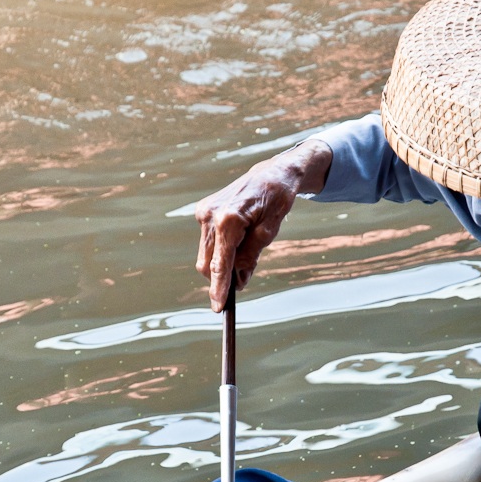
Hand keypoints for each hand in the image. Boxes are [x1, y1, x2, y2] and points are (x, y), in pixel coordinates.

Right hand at [195, 140, 331, 311]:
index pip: (220, 263)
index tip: (218, 308)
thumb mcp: (270, 231)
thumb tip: (237, 280)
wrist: (271, 173)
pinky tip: (240, 242)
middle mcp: (211, 215)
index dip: (219, 288)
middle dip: (222, 277)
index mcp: (229, 219)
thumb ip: (251, 256)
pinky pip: (209, 242)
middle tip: (244, 279)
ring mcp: (204, 212)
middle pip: (208, 263)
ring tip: (247, 255)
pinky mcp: (203, 212)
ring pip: (207, 254)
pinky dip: (222, 250)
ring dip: (223, 264)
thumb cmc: (276, 199)